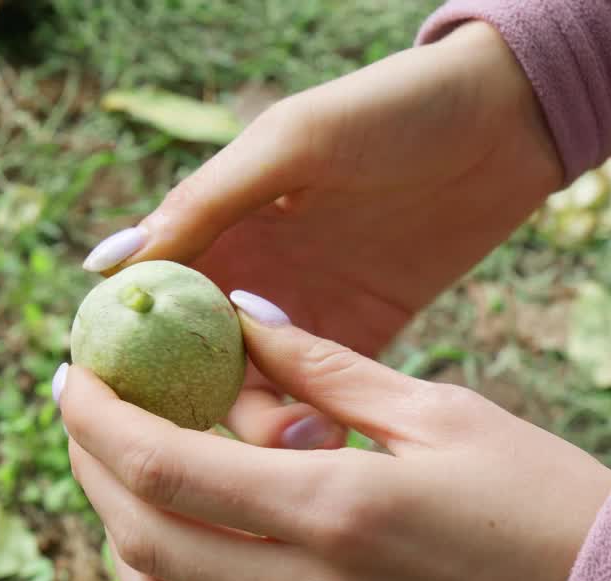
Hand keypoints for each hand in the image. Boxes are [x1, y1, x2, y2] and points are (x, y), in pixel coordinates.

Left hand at [53, 294, 610, 580]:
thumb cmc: (541, 503)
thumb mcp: (439, 414)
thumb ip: (322, 371)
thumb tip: (237, 325)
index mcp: (337, 512)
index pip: (164, 467)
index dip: (97, 418)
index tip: (72, 377)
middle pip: (141, 538)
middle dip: (93, 469)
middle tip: (88, 416)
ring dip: (123, 538)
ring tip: (130, 477)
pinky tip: (186, 544)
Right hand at [79, 21, 562, 451]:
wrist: (502, 121)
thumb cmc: (389, 110)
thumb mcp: (291, 143)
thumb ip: (206, 204)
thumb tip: (108, 265)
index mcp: (213, 224)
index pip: (145, 299)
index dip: (126, 353)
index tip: (127, 407)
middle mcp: (245, 272)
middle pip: (191, 360)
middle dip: (203, 404)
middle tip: (246, 427)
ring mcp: (299, 308)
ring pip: (250, 389)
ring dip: (262, 423)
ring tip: (306, 436)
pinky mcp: (356, 333)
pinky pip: (315, 393)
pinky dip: (312, 421)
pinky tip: (331, 440)